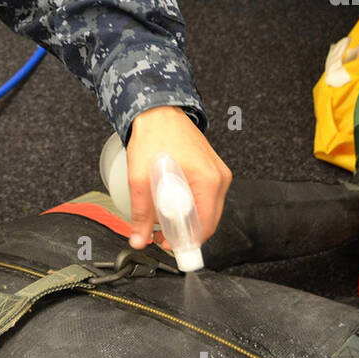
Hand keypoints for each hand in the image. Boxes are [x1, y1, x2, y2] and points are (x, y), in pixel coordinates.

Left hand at [125, 106, 231, 250]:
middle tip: (159, 234)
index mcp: (208, 180)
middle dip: (183, 231)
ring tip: (161, 218)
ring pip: (206, 211)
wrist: (159, 112)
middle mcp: (219, 179)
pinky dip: (189, 205)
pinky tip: (170, 203)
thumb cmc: (154, 135)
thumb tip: (138, 239)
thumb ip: (141, 212)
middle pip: (207, 221)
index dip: (185, 240)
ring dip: (185, 219)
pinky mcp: (212, 172)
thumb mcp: (140, 177)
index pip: (205, 226)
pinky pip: (204, 198)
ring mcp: (218, 174)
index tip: (167, 245)